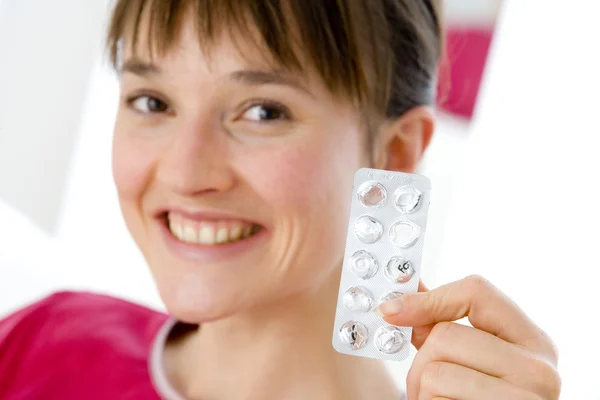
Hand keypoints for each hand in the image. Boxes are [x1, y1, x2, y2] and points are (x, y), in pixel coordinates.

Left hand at [375, 275, 560, 399]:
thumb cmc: (482, 398)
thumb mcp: (476, 357)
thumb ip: (443, 325)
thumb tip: (399, 296)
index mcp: (534, 341)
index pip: (477, 292)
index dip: (427, 299)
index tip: (391, 311)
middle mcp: (539, 370)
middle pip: (445, 335)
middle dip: (423, 360)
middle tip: (429, 382)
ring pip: (435, 372)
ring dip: (423, 390)